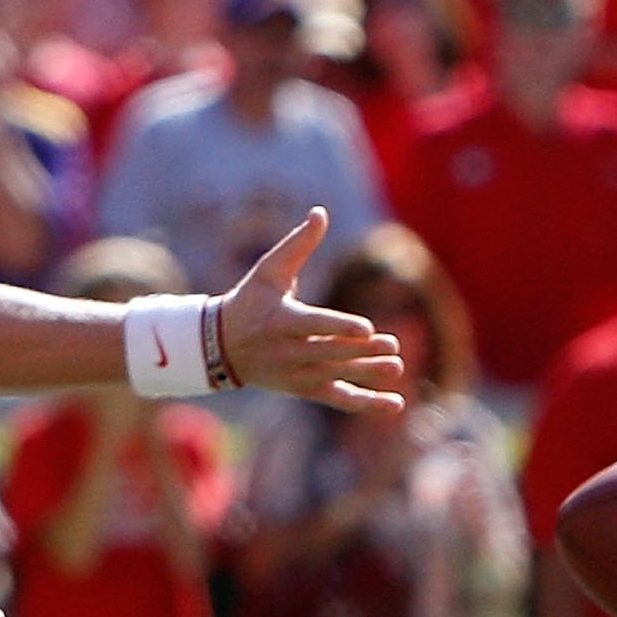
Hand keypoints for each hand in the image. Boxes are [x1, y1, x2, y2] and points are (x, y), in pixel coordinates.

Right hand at [219, 211, 404, 412]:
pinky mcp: (303, 390)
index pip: (312, 326)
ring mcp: (295, 375)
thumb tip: (320, 212)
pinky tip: (396, 404)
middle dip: (360, 351)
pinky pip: (338, 399)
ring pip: (336, 376)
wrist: (220, 347)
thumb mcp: (268, 270)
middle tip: (392, 345)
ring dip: (367, 374)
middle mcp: (286, 352)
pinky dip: (366, 403)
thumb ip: (298, 244)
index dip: (338, 327)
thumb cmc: (250, 300)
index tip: (365, 328)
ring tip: (397, 368)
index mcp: (279, 321)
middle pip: (328, 353)